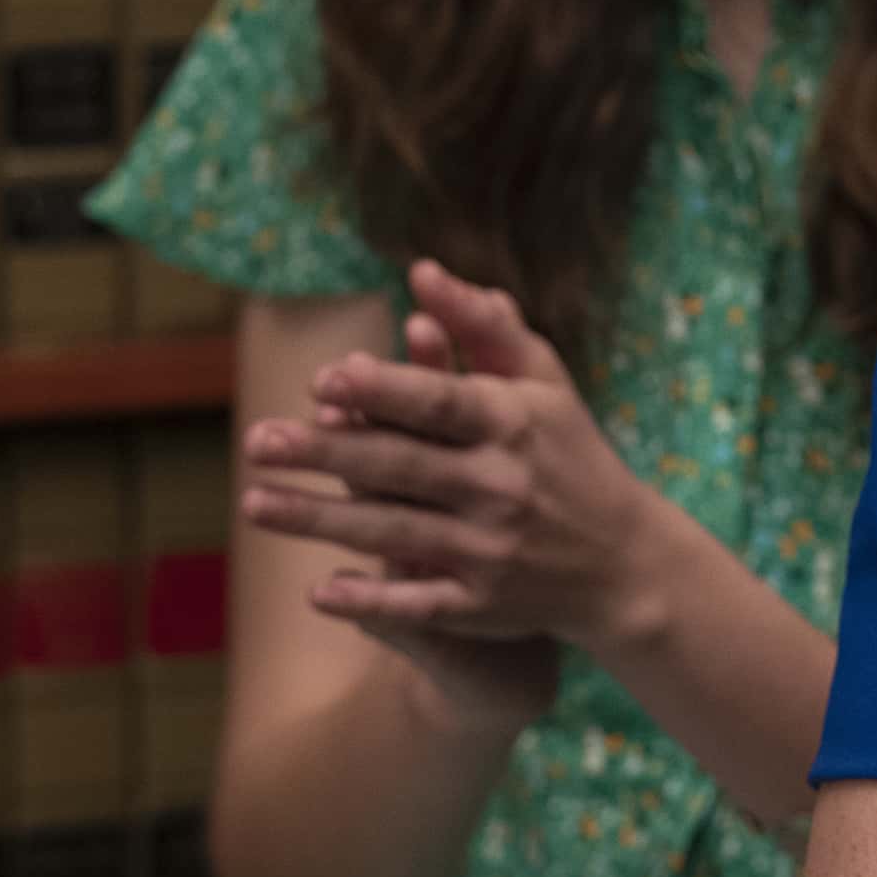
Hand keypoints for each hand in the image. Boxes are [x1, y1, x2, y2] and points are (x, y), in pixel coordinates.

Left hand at [240, 259, 655, 704]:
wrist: (623, 559)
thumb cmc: (567, 450)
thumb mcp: (541, 380)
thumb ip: (481, 325)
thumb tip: (419, 271)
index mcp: (515, 423)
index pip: (439, 403)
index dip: (382, 392)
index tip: (322, 381)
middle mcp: (503, 486)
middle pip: (400, 467)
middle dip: (325, 455)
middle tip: (255, 441)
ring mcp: (492, 549)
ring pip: (393, 532)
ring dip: (319, 521)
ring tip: (253, 503)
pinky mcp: (484, 605)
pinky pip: (419, 602)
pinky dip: (371, 600)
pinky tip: (318, 592)